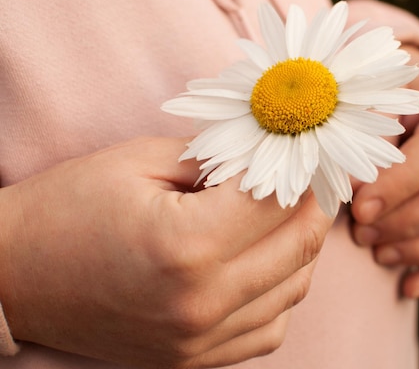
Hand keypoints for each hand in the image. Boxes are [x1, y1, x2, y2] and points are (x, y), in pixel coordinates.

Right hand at [0, 137, 332, 367]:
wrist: (15, 279)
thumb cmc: (68, 211)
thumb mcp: (139, 162)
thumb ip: (215, 157)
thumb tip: (269, 156)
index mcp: (186, 245)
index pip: (277, 198)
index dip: (297, 166)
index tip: (301, 148)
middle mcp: (202, 302)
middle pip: (299, 245)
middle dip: (312, 202)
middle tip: (308, 176)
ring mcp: (200, 340)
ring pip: (295, 288)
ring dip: (302, 246)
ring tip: (286, 215)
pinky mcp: (194, 360)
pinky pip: (270, 327)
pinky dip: (280, 292)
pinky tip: (264, 264)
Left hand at [350, 47, 418, 297]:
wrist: (399, 104)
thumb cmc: (377, 102)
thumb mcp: (368, 104)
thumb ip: (362, 141)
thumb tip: (351, 192)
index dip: (399, 186)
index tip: (358, 209)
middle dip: (407, 221)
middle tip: (360, 233)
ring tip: (377, 253)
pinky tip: (407, 286)